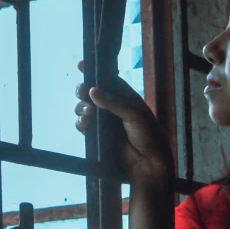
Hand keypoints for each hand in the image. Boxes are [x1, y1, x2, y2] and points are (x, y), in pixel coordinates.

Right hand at [74, 60, 174, 181]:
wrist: (148, 164)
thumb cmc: (148, 135)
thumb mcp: (135, 114)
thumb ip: (113, 102)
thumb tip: (92, 91)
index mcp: (124, 96)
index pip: (107, 79)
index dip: (94, 71)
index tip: (81, 64)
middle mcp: (112, 106)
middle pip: (91, 92)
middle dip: (83, 90)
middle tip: (82, 92)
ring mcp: (104, 121)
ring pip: (84, 108)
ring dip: (81, 107)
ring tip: (88, 113)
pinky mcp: (97, 136)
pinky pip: (83, 126)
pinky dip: (81, 123)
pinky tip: (84, 124)